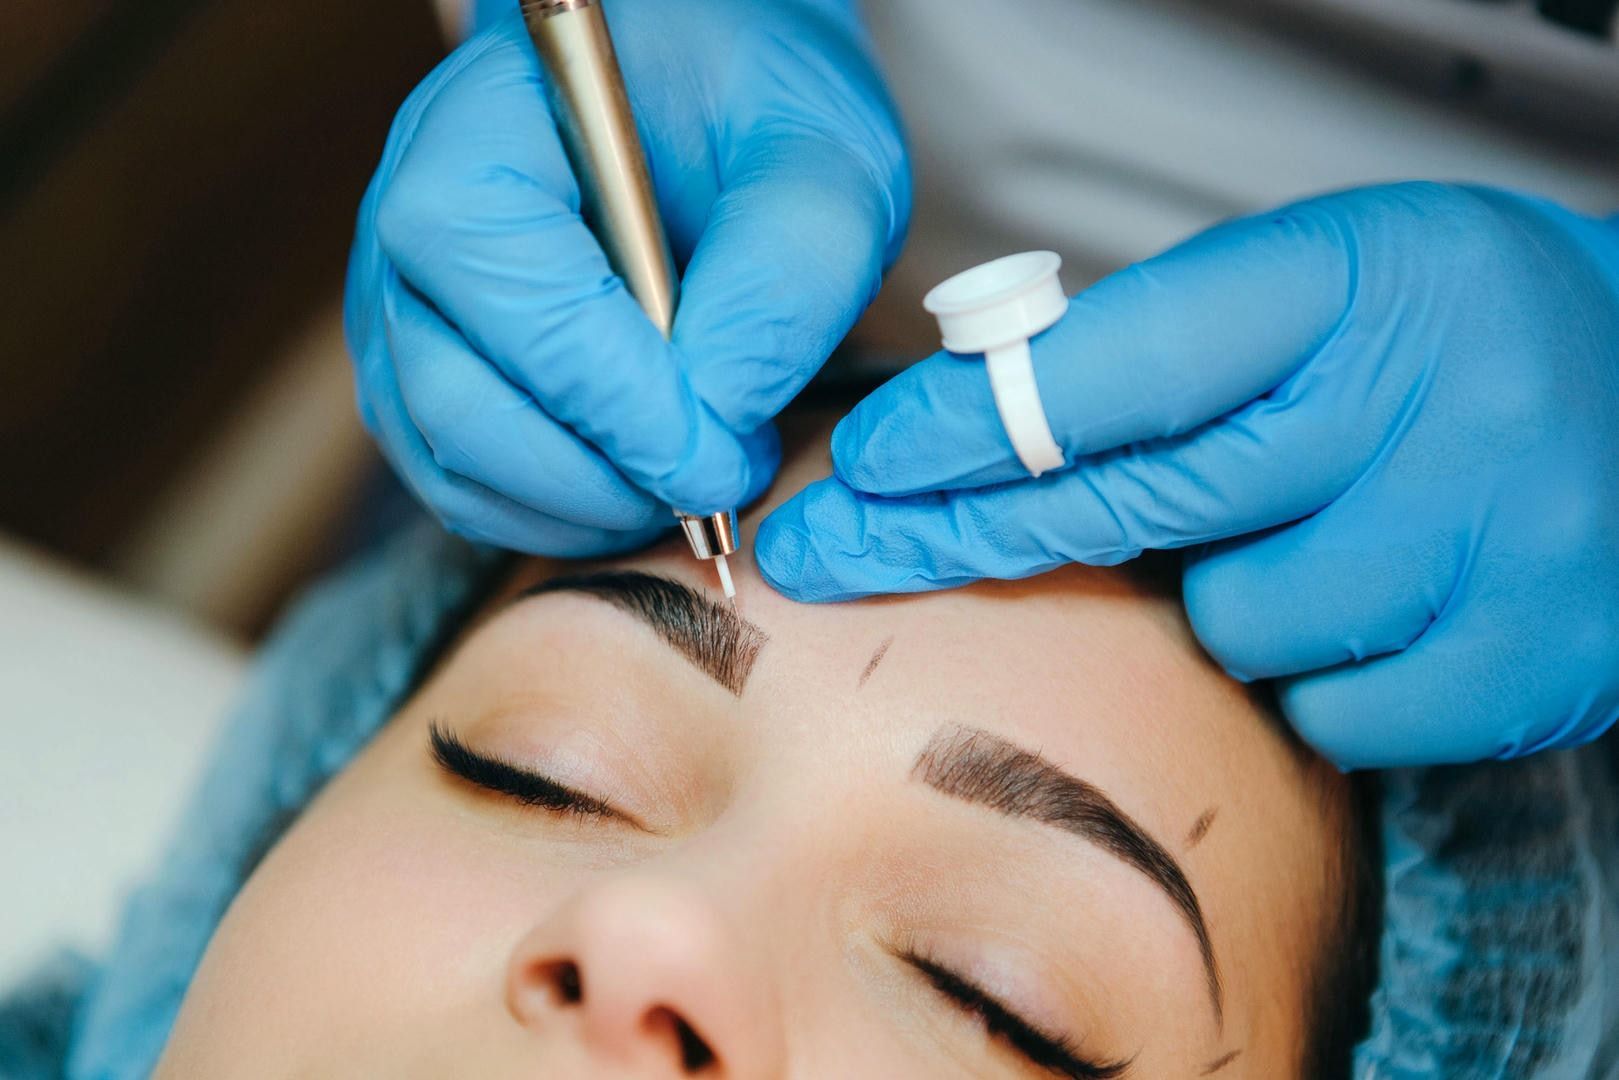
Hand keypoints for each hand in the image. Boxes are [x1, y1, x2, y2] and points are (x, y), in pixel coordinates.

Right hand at [345, 2, 907, 553]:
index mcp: (477, 139)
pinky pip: (456, 483)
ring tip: (687, 483)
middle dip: (598, 480)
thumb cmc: (752, 106)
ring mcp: (401, 305)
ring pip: (450, 464)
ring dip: (577, 511)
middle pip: (458, 404)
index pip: (519, 303)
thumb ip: (782, 279)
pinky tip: (638, 487)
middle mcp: (407, 225)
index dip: (624, 409)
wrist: (702, 92)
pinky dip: (549, 515)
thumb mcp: (818, 163)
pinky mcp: (423, 371)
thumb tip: (714, 418)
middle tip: (716, 488)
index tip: (724, 462)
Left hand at [758, 183, 1618, 767]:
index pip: (1118, 367)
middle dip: (960, 536)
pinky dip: (1323, 666)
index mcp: (1357, 286)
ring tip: (1327, 530)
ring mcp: (1480, 549)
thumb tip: (979, 425)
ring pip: (1230, 624)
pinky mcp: (1517, 668)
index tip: (867, 464)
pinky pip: (1324, 708)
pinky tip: (1389, 601)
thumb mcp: (1328, 288)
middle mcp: (1424, 410)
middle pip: (1131, 502)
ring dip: (1234, 594)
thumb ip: (1172, 351)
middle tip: (832, 552)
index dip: (972, 423)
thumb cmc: (1465, 339)